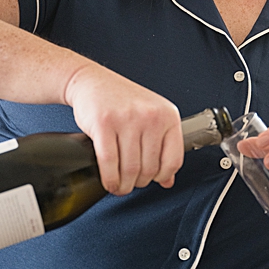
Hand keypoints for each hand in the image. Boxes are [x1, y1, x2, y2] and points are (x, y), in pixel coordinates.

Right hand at [61, 63, 182, 194]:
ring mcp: (128, 119)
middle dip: (139, 182)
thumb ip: (163, 147)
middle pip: (150, 168)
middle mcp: (151, 116)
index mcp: (169, 116)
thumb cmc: (123, 100)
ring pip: (130, 168)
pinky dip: (109, 179)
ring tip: (120, 186)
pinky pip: (109, 162)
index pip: (174, 159)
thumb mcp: (152, 117)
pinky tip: (109, 181)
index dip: (162, 177)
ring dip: (124, 185)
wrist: (93, 81)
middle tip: (132, 183)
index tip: (154, 180)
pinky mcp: (104, 124)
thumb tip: (168, 180)